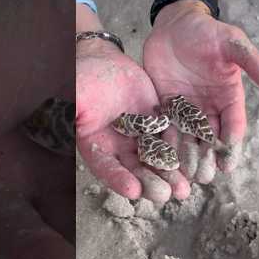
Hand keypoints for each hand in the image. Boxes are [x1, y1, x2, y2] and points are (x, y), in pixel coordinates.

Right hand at [76, 38, 190, 200]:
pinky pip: (171, 140)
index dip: (119, 180)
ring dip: (170, 175)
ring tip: (184, 188)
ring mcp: (141, 138)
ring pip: (157, 160)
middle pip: (136, 171)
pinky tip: (194, 162)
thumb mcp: (77, 95)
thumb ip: (73, 112)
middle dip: (151, 183)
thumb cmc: (86, 79)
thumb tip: (64, 125)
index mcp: (98, 147)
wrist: (107, 64)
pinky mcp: (158, 126)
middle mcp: (120, 149)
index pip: (107, 168)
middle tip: (165, 195)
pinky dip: (181, 151)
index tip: (133, 192)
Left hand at [144, 0, 258, 182]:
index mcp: (228, 97)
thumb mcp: (232, 43)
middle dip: (207, 158)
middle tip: (203, 178)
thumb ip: (251, 62)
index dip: (231, 145)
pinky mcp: (165, 105)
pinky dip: (164, 142)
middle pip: (210, 138)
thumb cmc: (208, 32)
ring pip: (188, 137)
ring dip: (186, 157)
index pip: (233, 126)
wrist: (175, 25)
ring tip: (183, 176)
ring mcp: (186, 108)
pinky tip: (161, 158)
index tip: (227, 164)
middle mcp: (208, 107)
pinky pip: (165, 127)